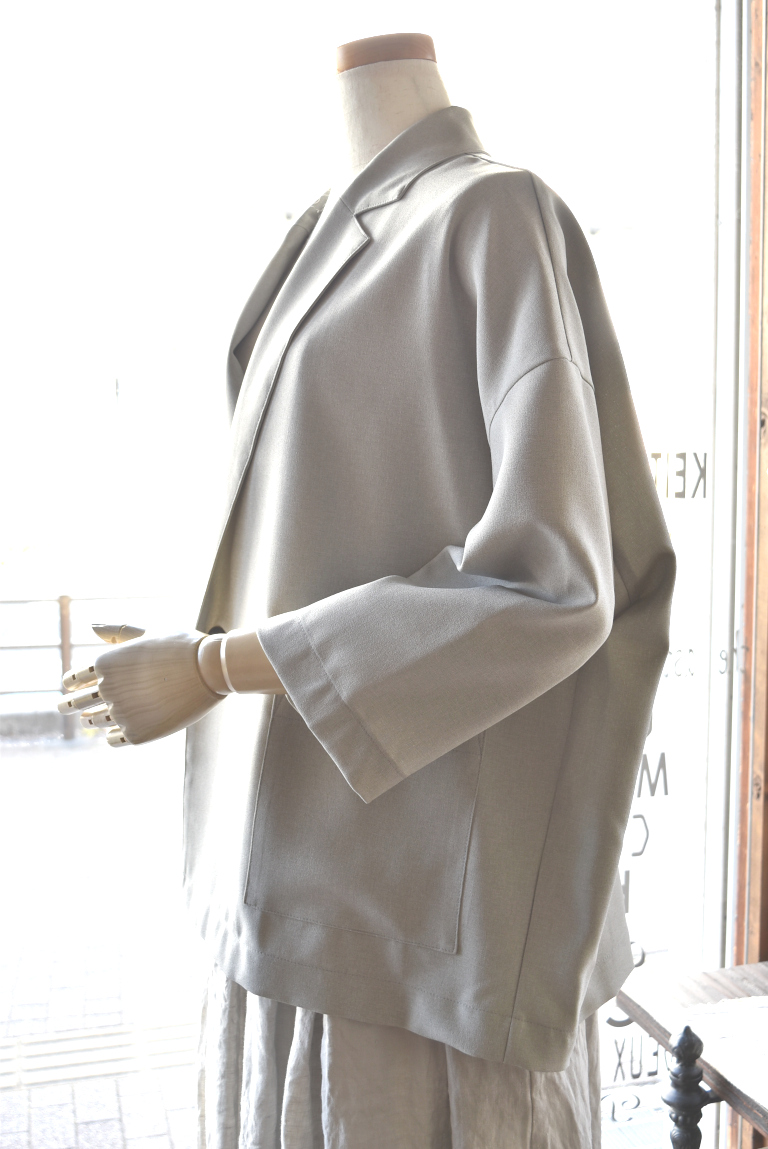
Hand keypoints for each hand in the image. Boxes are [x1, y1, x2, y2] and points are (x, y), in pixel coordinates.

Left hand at [59, 631, 223, 746]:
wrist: (210, 669)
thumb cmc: (181, 646)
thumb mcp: (148, 634)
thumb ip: (119, 633)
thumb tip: (93, 627)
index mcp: (105, 662)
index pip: (73, 678)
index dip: (71, 682)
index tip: (72, 686)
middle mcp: (107, 689)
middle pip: (74, 703)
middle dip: (67, 705)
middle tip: (62, 708)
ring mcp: (121, 713)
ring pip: (95, 721)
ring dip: (91, 720)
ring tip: (89, 720)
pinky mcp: (137, 734)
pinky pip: (114, 739)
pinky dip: (112, 735)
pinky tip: (114, 733)